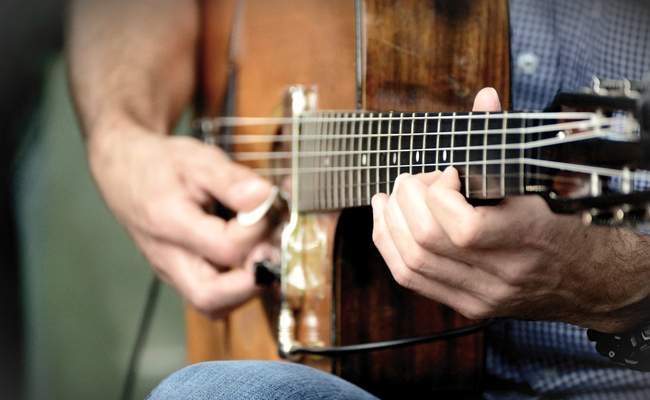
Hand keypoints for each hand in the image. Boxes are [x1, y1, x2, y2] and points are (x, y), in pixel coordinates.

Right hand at [87, 126, 273, 317]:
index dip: (257, 230)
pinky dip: (238, 284)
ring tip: (262, 251)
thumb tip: (264, 197)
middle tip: (270, 249)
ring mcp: (172, 272)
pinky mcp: (180, 275)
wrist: (123, 171)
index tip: (267, 205)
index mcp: (168, 224)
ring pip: (212, 306)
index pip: (225, 248)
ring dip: (247, 287)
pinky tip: (250, 254)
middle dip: (252, 281)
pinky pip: (212, 296)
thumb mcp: (198, 159)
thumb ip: (232, 180)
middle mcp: (167, 258)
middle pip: (210, 299)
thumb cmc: (161, 164)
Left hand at [371, 88, 649, 331]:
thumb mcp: (539, 179)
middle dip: (407, 200)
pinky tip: (387, 220)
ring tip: (392, 196)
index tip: (449, 172)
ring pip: (411, 262)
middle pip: (427, 241)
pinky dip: (389, 245)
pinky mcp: (466, 305)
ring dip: (389, 222)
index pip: (464, 227)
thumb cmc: (561, 221)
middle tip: (412, 180)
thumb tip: (484, 96)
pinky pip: (410, 279)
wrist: (585, 279)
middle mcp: (503, 272)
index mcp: (528, 236)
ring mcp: (482, 294)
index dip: (441, 192)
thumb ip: (504, 139)